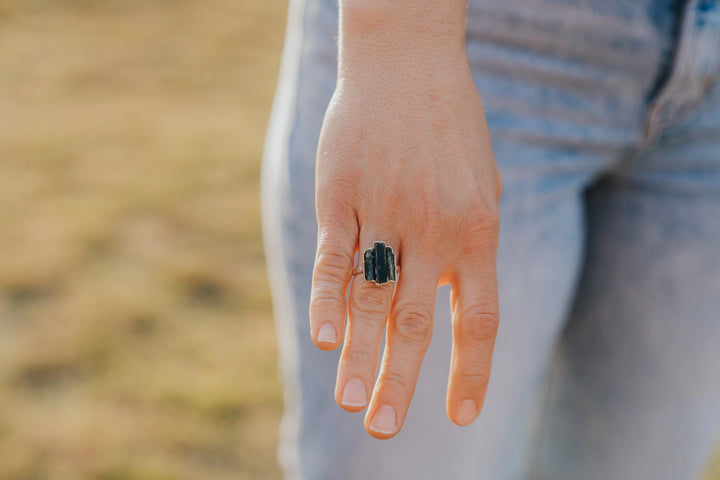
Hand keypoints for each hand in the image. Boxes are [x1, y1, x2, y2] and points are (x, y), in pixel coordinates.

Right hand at [309, 2, 501, 438]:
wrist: (408, 61)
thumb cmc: (447, 129)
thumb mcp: (479, 186)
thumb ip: (466, 247)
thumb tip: (445, 304)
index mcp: (478, 231)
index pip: (477, 319)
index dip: (469, 372)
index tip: (459, 416)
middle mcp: (435, 229)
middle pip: (417, 322)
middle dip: (401, 381)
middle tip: (383, 430)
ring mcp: (386, 211)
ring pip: (371, 298)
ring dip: (359, 354)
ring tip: (350, 403)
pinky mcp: (341, 194)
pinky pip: (333, 256)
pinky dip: (327, 299)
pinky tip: (322, 339)